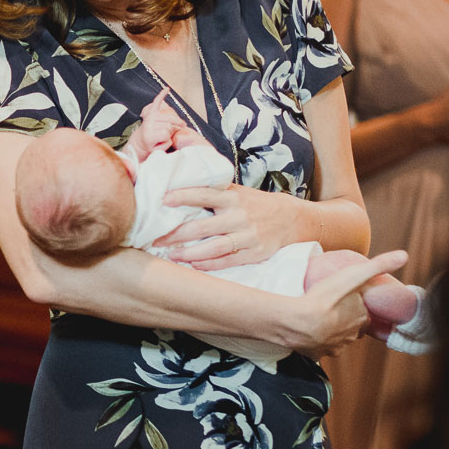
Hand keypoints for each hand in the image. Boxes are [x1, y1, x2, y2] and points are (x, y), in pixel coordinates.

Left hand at [121, 92, 186, 159]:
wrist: (140, 142)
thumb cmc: (151, 146)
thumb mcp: (158, 151)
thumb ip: (167, 143)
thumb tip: (174, 130)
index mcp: (148, 134)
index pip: (167, 134)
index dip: (167, 140)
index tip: (160, 143)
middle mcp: (148, 124)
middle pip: (169, 125)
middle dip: (170, 132)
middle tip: (164, 138)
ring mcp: (150, 117)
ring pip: (170, 119)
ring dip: (171, 125)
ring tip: (165, 131)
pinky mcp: (151, 112)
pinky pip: (157, 102)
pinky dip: (162, 95)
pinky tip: (167, 89)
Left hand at [154, 183, 302, 270]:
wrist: (293, 219)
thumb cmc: (256, 204)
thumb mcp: (238, 191)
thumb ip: (214, 190)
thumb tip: (181, 183)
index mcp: (232, 197)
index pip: (203, 194)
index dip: (183, 196)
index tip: (163, 200)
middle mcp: (239, 216)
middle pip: (202, 227)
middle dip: (176, 234)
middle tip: (155, 239)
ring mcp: (248, 236)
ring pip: (214, 247)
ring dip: (190, 253)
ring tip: (171, 255)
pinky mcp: (255, 253)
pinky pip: (229, 261)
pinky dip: (210, 265)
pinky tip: (194, 265)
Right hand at [283, 250, 408, 357]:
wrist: (297, 322)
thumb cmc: (324, 299)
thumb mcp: (353, 276)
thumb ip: (378, 266)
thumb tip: (403, 255)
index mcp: (362, 319)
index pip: (363, 313)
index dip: (355, 305)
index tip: (345, 298)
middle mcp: (351, 336)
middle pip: (351, 326)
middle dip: (345, 319)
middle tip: (331, 306)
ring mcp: (333, 347)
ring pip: (336, 338)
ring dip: (331, 330)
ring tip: (319, 317)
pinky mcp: (316, 354)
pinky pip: (319, 348)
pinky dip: (316, 341)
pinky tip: (309, 331)